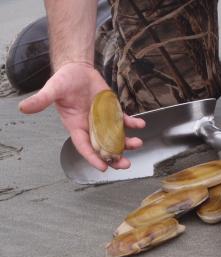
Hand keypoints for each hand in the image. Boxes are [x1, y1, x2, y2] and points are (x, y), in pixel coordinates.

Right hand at [19, 62, 144, 170]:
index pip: (84, 146)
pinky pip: (125, 120)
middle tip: (124, 164)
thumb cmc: (64, 80)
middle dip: (114, 157)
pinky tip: (141, 125)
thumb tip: (23, 107)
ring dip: (127, 142)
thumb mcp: (53, 89)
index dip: (93, 158)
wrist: (77, 69)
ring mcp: (103, 120)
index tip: (103, 167)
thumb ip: (42, 100)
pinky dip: (133, 123)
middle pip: (103, 147)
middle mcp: (91, 127)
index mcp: (76, 126)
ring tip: (137, 144)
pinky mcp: (113, 111)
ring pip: (117, 137)